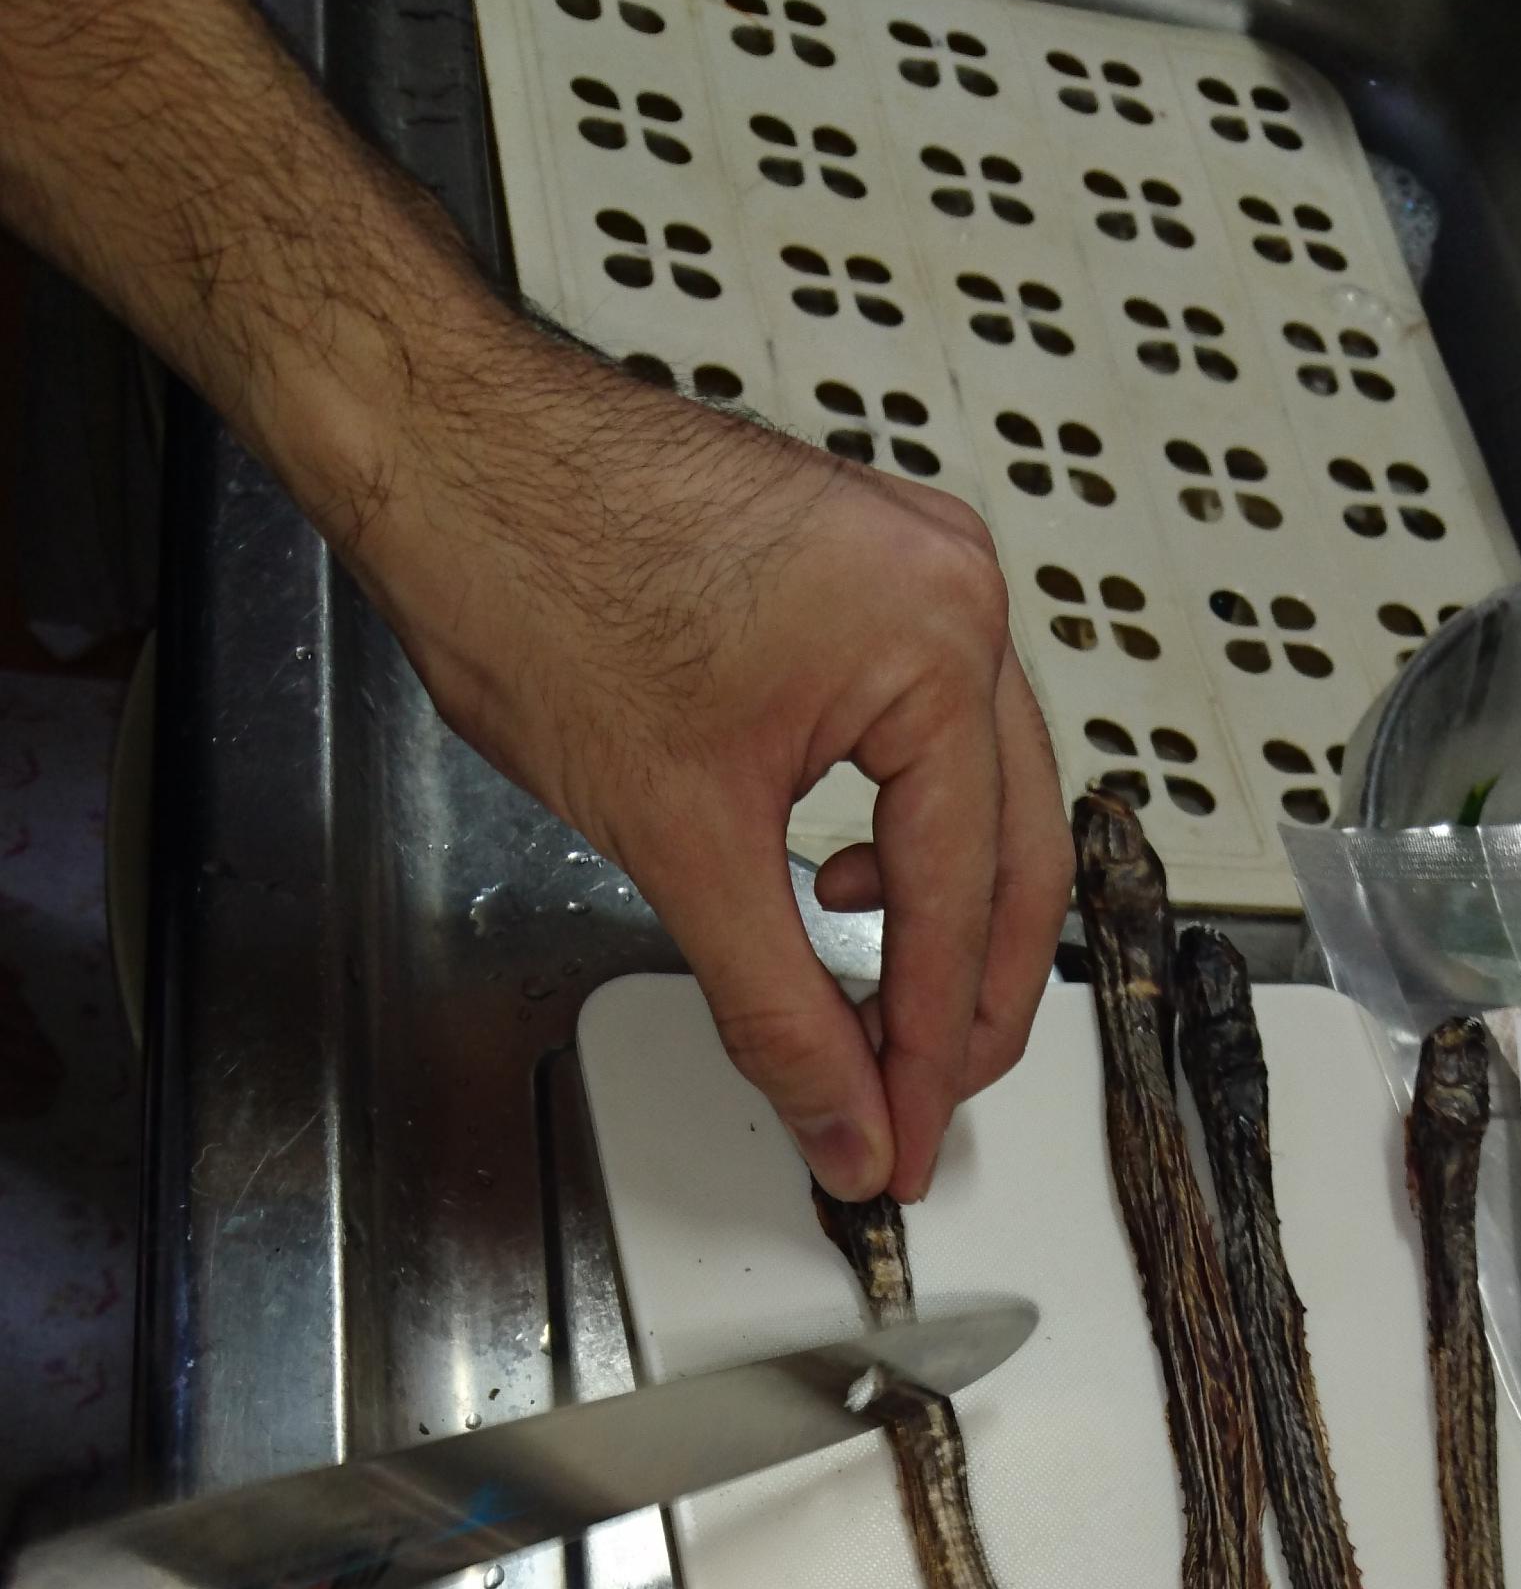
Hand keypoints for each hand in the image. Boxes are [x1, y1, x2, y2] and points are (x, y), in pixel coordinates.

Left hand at [345, 310, 1072, 1202]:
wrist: (440, 453)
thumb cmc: (532, 570)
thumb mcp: (676, 838)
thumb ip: (778, 1006)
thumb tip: (846, 1114)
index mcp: (935, 639)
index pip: (962, 897)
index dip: (930, 1048)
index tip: (900, 1135)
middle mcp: (949, 589)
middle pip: (1012, 849)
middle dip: (964, 998)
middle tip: (919, 1104)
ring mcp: (910, 568)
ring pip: (981, 795)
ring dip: (941, 918)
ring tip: (886, 1015)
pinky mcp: (859, 573)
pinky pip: (928, 733)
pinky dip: (900, 832)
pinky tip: (841, 883)